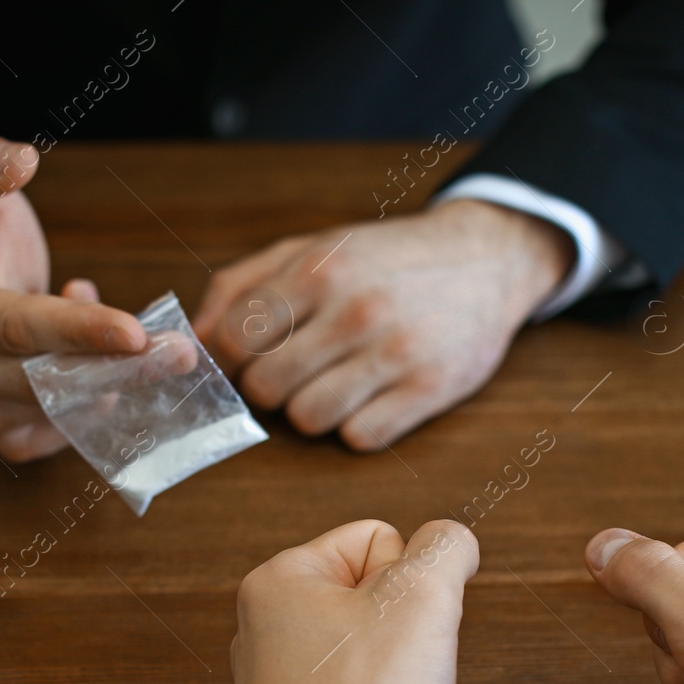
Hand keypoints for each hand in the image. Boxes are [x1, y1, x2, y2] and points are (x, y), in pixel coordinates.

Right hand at [0, 132, 146, 461]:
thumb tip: (21, 159)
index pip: (17, 328)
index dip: (78, 331)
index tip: (136, 331)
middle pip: (49, 381)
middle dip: (121, 369)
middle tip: (181, 352)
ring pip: (66, 412)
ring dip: (120, 385)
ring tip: (153, 349)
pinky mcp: (9, 439)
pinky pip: (70, 434)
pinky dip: (102, 405)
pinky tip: (106, 369)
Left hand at [192, 199, 573, 450]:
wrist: (487, 259)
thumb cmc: (388, 258)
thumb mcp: (314, 247)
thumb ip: (244, 283)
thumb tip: (197, 336)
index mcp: (319, 270)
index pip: (235, 340)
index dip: (234, 359)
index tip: (254, 357)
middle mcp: (355, 310)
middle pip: (267, 388)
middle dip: (271, 389)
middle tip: (296, 374)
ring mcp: (395, 352)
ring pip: (310, 419)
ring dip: (312, 412)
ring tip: (332, 387)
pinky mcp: (429, 389)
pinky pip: (361, 437)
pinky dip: (358, 427)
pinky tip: (371, 399)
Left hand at [229, 518, 479, 683]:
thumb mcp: (424, 599)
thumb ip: (445, 547)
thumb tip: (450, 540)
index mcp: (278, 580)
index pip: (378, 536)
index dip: (410, 580)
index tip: (400, 626)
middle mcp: (264, 626)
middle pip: (372, 591)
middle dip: (403, 625)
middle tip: (396, 667)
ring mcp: (277, 679)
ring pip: (368, 645)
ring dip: (394, 668)